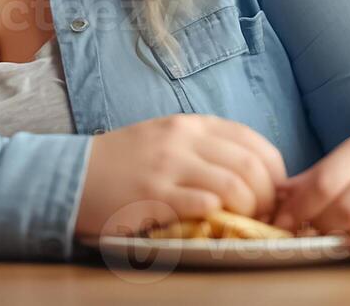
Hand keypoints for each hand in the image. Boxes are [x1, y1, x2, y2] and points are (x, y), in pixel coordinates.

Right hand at [74, 114, 287, 236]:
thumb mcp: (168, 139)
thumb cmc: (124, 162)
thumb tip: (253, 174)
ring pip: (233, 186)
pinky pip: (203, 205)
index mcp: (192, 124)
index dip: (276, 173)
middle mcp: (183, 139)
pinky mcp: (153, 195)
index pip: (254, 143)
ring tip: (242, 223)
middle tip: (263, 216)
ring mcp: (168, 166)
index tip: (274, 194)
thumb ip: (206, 148)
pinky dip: (218, 218)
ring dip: (248, 210)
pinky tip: (214, 225)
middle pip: (251, 165)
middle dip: (268, 196)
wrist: (73, 174)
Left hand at [270, 130, 349, 255]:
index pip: (325, 184)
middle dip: (322, 228)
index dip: (299, 209)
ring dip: (349, 240)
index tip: (283, 223)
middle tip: (311, 233)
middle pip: (346, 211)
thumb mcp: (346, 159)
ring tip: (339, 237)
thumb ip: (311, 180)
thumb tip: (274, 199)